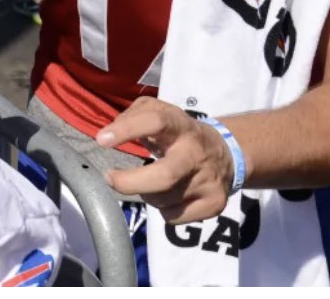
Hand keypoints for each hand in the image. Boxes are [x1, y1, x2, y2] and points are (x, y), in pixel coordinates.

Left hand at [96, 97, 234, 223]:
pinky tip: (171, 194)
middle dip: (131, 182)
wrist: (228, 152)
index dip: (127, 129)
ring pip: (163, 199)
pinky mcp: (214, 203)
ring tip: (152, 181)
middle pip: (164, 175)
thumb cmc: (179, 132)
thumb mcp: (160, 112)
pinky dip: (163, 209)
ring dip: (147, 193)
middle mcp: (195, 152)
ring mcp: (207, 180)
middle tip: (110, 178)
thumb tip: (108, 135)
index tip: (102, 139)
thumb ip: (133, 116)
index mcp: (179, 124)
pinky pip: (173, 217)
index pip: (155, 120)